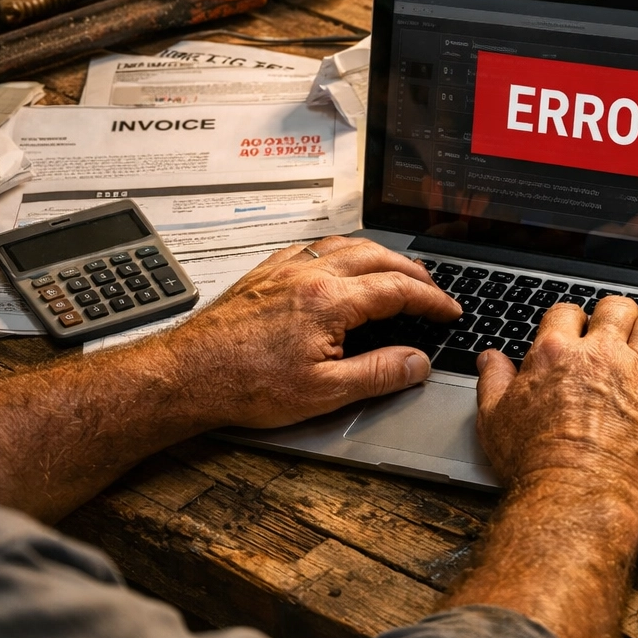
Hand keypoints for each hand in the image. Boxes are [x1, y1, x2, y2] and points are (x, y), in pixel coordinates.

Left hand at [163, 236, 460, 429]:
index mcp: (330, 301)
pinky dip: (341, 250)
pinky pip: (313, 247)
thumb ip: (378, 374)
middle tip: (432, 292)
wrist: (187, 375)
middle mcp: (310, 274)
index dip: (432, 300)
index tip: (449, 312)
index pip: (398, 289)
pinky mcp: (265, 273)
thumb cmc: (244, 385)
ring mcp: (285, 270)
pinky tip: (341, 262)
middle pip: (378, 256)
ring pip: (347, 244)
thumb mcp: (323, 393)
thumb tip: (416, 362)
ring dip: (380, 254)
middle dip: (413, 272)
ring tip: (397, 271)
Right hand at [473, 298, 637, 518]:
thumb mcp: (494, 420)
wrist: (575, 499)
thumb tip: (491, 359)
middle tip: (619, 333)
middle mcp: (601, 355)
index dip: (572, 320)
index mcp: (556, 354)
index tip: (577, 332)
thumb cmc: (535, 466)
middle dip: (617, 316)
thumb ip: (494, 382)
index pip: (567, 312)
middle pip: (617, 308)